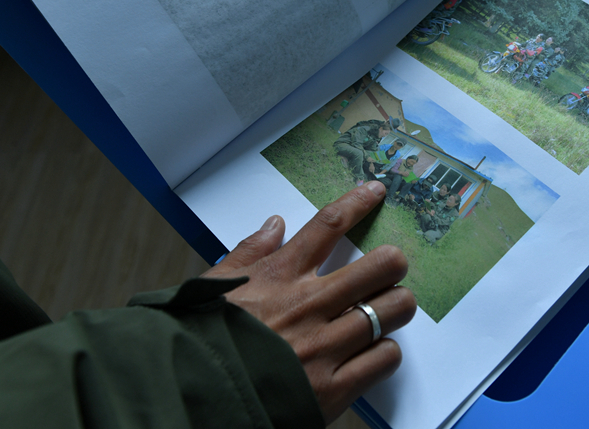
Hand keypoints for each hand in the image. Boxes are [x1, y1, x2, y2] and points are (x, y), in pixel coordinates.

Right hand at [202, 182, 416, 423]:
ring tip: (388, 310)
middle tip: (391, 269)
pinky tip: (372, 350)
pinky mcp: (333, 387)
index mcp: (280, 275)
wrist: (192, 396)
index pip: (329, 225)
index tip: (377, 192)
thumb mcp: (215, 285)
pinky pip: (384, 358)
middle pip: (380, 265)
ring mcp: (324, 346)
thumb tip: (275, 224)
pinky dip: (385, 351)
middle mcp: (308, 304)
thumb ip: (249, 252)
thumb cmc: (202, 340)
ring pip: (393, 310)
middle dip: (393, 263)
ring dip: (396, 307)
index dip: (358, 203)